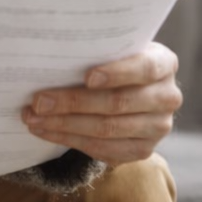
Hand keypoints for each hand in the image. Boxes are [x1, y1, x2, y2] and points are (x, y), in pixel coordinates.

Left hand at [20, 42, 180, 164]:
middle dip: (73, 102)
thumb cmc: (114, 62)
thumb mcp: (114, 50)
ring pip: (106, 129)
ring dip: (64, 124)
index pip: (145, 69)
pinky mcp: (142, 150)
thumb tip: (52, 57)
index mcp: (164, 63)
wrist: (131, 90)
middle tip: (38, 101)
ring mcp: (158, 127)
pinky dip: (69, 139)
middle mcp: (168, 97)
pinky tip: (45, 131)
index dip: (117, 73)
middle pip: (118, 103)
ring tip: (33, 118)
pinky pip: (102, 148)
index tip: (87, 76)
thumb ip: (96, 52)